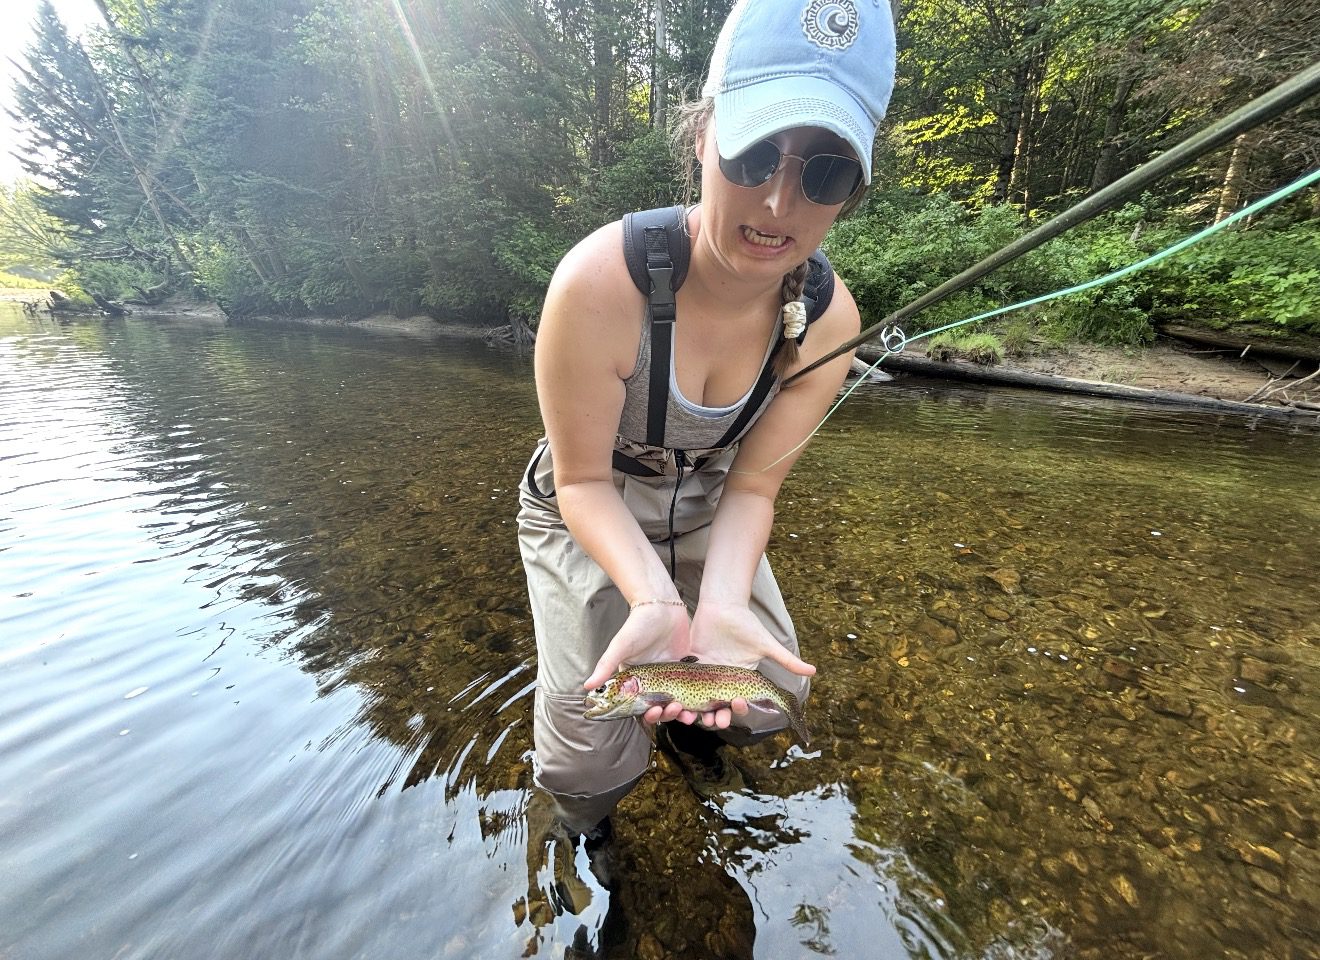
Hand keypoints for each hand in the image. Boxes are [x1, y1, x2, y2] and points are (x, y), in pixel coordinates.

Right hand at [584, 603, 690, 725]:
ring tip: (690, 713)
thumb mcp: (621, 646)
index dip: (649, 714)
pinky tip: (704, 704)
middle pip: (663, 707)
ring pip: (679, 701)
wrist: (661, 605)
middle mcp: (654, 681)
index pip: (642, 705)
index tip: (655, 712)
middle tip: (676, 710)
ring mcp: (671, 675)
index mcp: (637, 681)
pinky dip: (697, 698)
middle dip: (669, 714)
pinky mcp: (685, 667)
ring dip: (684, 711)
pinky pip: (693, 687)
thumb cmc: (637, 624)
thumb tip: (586, 686)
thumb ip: (606, 665)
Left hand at [655, 600, 815, 730]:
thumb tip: (815, 671)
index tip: (736, 706)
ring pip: (698, 701)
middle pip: (717, 707)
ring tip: (691, 718)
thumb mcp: (766, 644)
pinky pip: (683, 684)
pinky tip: (675, 703)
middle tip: (714, 722)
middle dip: (716, 718)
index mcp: (740, 680)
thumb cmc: (745, 623)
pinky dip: (679, 695)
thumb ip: (787, 660)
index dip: (736, 710)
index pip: (738, 702)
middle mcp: (721, 682)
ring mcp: (704, 675)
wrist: (722, 604)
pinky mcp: (689, 665)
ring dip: (695, 712)